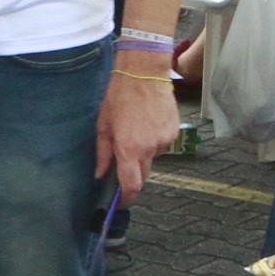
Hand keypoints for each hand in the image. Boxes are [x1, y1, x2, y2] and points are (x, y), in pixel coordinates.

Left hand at [96, 67, 175, 195]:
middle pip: (143, 175)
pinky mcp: (174, 132)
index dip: (127, 198)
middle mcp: (150, 149)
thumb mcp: (103, 125)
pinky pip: (163, 145)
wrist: (145, 73)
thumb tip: (100, 174)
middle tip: (124, 160)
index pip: (131, 185)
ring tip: (136, 130)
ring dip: (144, 153)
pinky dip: (154, 141)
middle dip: (133, 175)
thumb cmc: (120, 96)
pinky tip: (147, 124)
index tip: (121, 202)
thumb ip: (102, 154)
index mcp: (129, 149)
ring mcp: (165, 141)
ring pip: (153, 159)